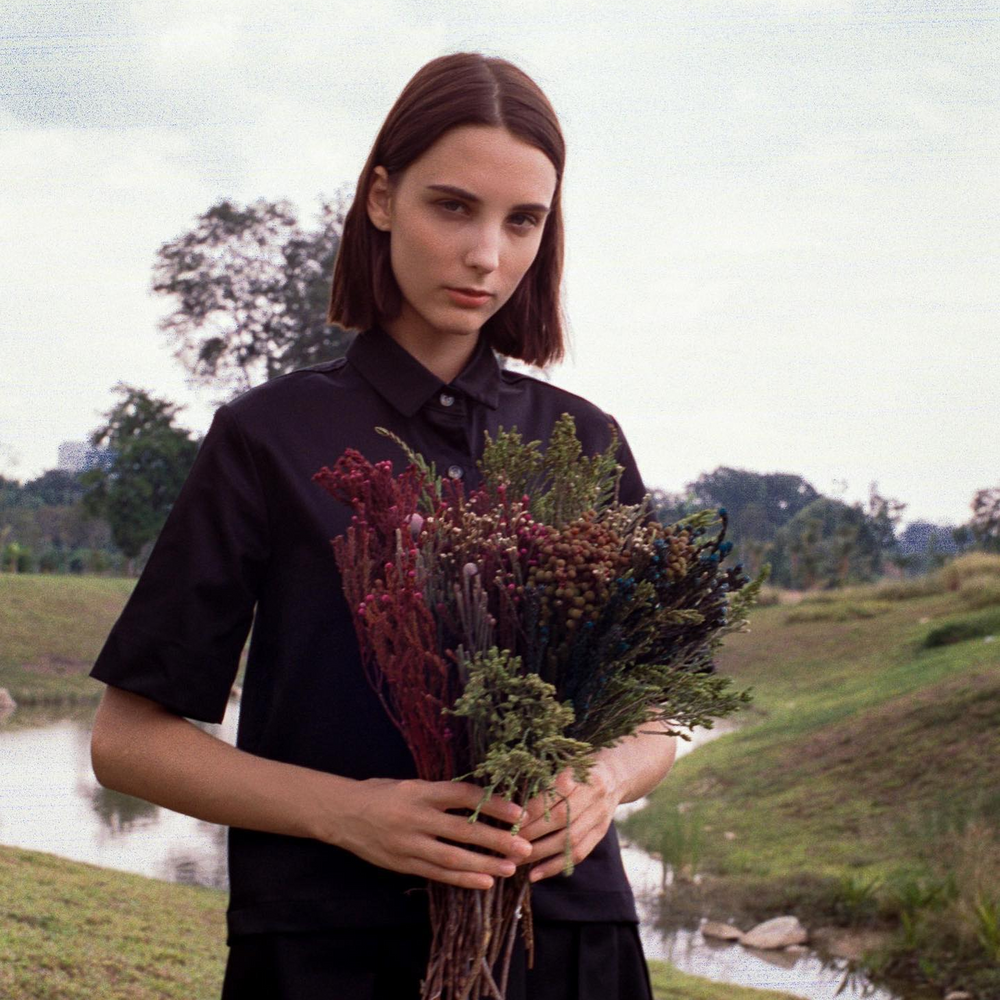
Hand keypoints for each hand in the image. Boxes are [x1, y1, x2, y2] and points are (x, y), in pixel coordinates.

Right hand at [332, 777, 532, 890]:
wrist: (342, 813)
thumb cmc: (381, 793)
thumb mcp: (411, 784)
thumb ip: (440, 793)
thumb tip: (480, 800)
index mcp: (420, 791)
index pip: (463, 795)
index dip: (492, 804)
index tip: (517, 812)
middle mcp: (416, 817)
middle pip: (463, 830)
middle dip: (497, 840)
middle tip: (524, 847)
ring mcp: (408, 844)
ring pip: (453, 858)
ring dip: (485, 865)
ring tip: (511, 868)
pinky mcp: (402, 864)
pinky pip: (437, 874)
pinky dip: (463, 880)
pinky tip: (485, 882)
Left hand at [516, 760, 623, 883]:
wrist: (615, 775)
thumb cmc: (579, 769)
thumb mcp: (565, 765)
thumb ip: (545, 779)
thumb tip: (513, 802)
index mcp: (582, 775)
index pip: (555, 795)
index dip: (534, 809)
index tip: (513, 821)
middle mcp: (593, 796)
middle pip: (562, 819)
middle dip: (532, 834)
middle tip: (507, 845)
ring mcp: (599, 817)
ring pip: (569, 841)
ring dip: (540, 854)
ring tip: (515, 861)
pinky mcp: (600, 833)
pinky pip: (578, 854)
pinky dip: (555, 866)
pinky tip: (535, 874)